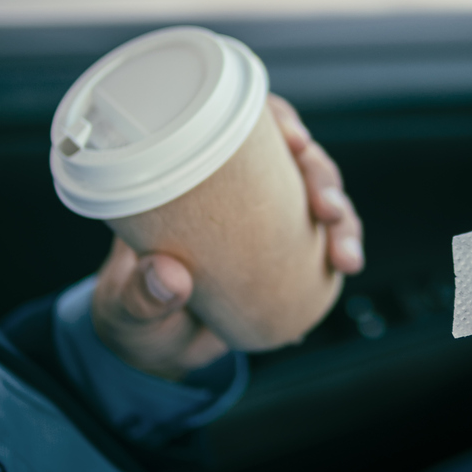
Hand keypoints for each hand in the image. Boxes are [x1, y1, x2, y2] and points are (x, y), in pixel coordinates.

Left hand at [91, 94, 364, 380]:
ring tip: (344, 253)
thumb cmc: (131, 315)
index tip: (295, 139)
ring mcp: (264, 219)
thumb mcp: (125, 308)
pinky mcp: (285, 252)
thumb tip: (169, 276)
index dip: (275, 119)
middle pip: (293, 156)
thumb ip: (139, 297)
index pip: (237, 123)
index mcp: (189, 179)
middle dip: (322, 175)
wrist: (155, 351)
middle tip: (327, 209)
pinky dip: (343, 245)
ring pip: (319, 196)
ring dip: (343, 217)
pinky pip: (325, 238)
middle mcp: (233, 190)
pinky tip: (346, 263)